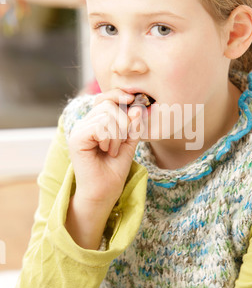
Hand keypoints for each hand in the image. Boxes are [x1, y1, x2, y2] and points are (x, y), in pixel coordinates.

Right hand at [65, 89, 144, 248]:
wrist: (104, 193)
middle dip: (123, 123)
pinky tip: (106, 151)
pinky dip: (109, 138)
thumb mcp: (129, 144)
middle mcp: (85, 124)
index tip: (133, 99)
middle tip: (121, 143)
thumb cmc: (114, 171)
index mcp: (95, 122)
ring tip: (112, 150)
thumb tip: (137, 107)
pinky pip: (100, 126)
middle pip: (108, 105)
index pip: (105, 99)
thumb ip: (132, 126)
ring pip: (106, 116)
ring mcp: (79, 130)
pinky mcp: (77, 138)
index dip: (118, 95)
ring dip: (117, 134)